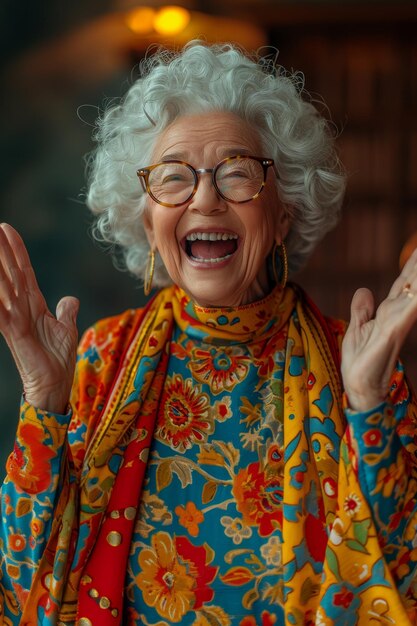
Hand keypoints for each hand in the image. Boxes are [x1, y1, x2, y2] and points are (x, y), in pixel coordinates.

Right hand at [0, 224, 78, 412]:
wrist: (54, 384)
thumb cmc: (57, 359)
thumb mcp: (66, 329)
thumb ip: (66, 311)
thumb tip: (69, 298)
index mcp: (33, 304)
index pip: (23, 270)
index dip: (16, 250)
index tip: (7, 229)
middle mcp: (21, 307)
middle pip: (9, 272)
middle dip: (2, 250)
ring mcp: (15, 318)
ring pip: (3, 285)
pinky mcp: (13, 331)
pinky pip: (1, 311)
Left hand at [341, 248, 416, 410]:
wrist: (359, 387)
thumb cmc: (360, 361)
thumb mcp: (357, 328)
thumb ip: (362, 309)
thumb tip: (364, 289)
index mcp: (389, 311)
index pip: (405, 282)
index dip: (413, 264)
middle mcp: (398, 313)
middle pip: (414, 280)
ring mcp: (397, 321)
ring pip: (415, 291)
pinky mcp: (391, 331)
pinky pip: (406, 309)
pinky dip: (414, 296)